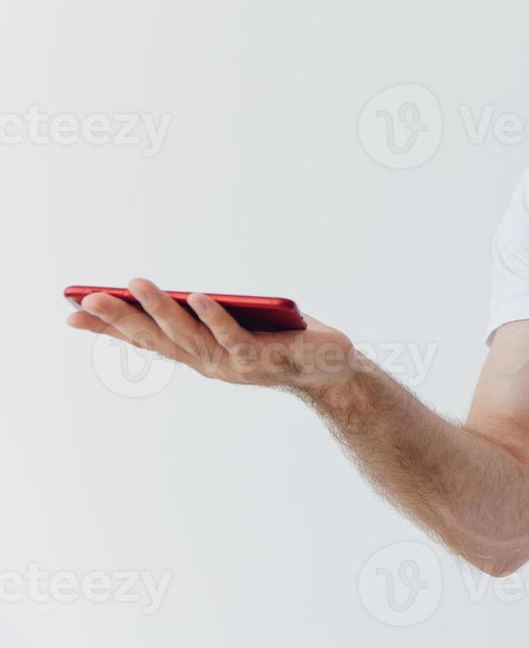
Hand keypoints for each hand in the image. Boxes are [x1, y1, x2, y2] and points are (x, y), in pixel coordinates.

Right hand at [67, 277, 357, 391]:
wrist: (331, 370)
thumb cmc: (283, 343)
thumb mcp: (236, 329)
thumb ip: (207, 318)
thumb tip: (180, 295)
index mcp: (199, 356)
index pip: (147, 341)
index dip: (109, 328)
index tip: (71, 310)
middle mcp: (209, 364)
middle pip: (158, 339)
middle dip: (120, 318)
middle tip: (86, 296)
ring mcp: (233, 364)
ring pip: (190, 336)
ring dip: (162, 309)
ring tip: (136, 284)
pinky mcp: (262, 357)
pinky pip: (234, 336)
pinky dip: (214, 316)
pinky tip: (197, 296)